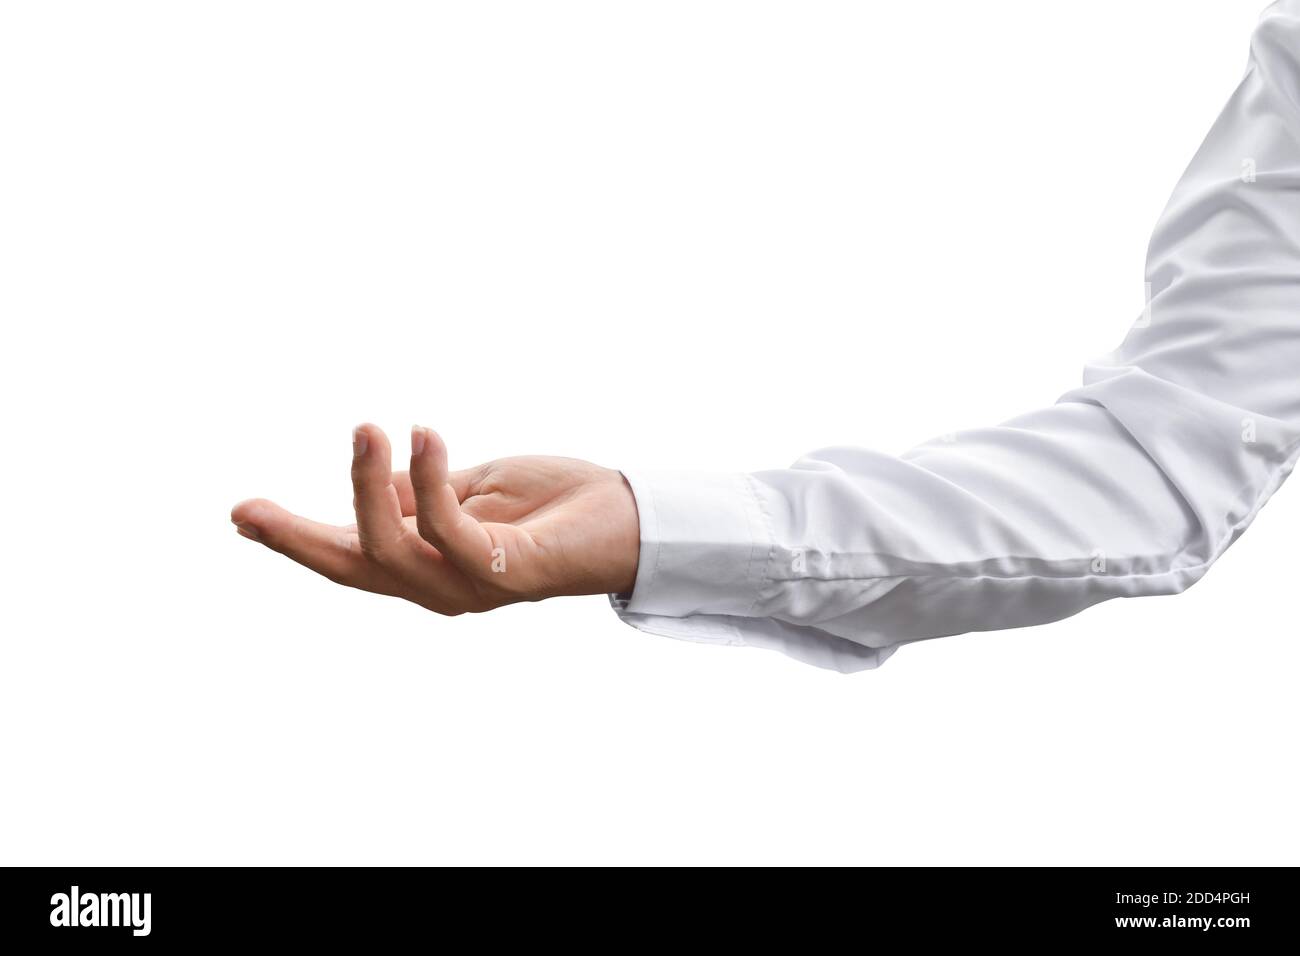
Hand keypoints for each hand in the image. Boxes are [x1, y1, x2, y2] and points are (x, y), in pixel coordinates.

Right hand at [231, 424, 639, 612]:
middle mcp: (439, 586)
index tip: (241, 513)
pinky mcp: (508, 572)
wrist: (628, 515)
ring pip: (391, 550)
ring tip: (367, 427)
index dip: (296, 537)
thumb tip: (375, 486)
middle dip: (296, 541)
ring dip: (367, 486)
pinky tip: (422, 432)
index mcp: (426, 565)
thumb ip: (422, 494)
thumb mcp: (471, 489)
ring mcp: (472, 586)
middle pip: (352, 568)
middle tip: (247, 509)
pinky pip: (449, 530)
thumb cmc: (552, 502)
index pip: (349, 554)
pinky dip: (428, 480)